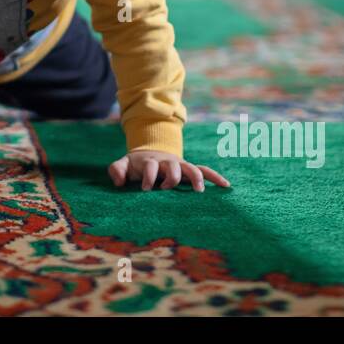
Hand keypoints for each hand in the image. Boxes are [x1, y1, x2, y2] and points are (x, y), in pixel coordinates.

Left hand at [108, 148, 230, 190]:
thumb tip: (119, 182)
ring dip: (195, 177)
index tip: (145, 189)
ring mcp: (180, 165)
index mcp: (151, 162)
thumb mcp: (123, 165)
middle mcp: (167, 162)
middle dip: (171, 177)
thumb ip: (117, 170)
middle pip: (173, 166)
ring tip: (199, 190)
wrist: (150, 154)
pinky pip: (204, 170)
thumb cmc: (136, 165)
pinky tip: (226, 186)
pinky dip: (214, 176)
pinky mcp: (189, 170)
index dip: (148, 177)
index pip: (151, 167)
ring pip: (191, 168)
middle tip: (165, 188)